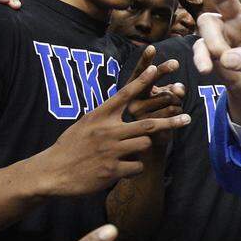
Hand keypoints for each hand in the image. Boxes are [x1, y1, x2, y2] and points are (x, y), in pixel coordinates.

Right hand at [33, 60, 189, 196]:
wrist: (52, 172)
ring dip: (142, 148)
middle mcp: (107, 131)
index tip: (155, 68)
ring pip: (145, 144)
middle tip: (188, 118)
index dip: (142, 81)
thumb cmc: (70, 146)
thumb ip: (106, 115)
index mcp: (100, 116)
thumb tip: (124, 105)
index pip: (124, 94)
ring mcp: (111, 151)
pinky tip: (120, 169)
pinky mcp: (112, 170)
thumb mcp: (85, 124)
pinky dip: (133, 168)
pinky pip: (137, 166)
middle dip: (171, 121)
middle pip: (148, 124)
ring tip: (127, 152)